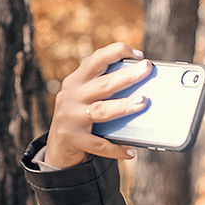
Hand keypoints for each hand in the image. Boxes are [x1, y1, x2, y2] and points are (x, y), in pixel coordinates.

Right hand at [44, 42, 152, 167]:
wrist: (57, 147)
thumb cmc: (81, 118)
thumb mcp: (86, 99)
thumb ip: (105, 91)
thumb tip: (143, 90)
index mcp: (76, 81)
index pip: (96, 60)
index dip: (117, 53)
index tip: (140, 55)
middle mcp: (71, 95)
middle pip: (104, 84)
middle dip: (127, 76)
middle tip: (147, 69)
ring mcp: (70, 116)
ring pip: (101, 110)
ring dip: (124, 106)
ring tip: (143, 103)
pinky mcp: (72, 138)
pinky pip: (99, 144)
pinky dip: (116, 149)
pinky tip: (131, 152)